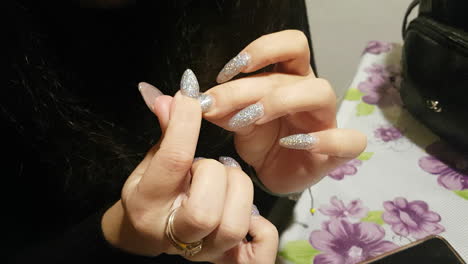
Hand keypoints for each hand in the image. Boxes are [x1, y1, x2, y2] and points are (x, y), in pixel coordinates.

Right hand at [102, 78, 277, 263]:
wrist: (149, 234)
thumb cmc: (152, 194)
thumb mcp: (150, 162)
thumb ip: (166, 133)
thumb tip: (174, 98)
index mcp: (147, 204)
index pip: (173, 162)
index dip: (186, 124)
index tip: (191, 97)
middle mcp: (174, 234)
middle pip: (206, 210)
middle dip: (215, 174)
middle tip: (209, 166)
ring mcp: (204, 252)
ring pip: (234, 225)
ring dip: (238, 192)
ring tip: (227, 182)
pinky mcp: (229, 260)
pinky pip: (260, 249)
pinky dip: (261, 229)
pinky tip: (249, 214)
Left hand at [201, 30, 366, 193]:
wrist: (271, 174)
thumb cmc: (260, 141)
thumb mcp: (235, 121)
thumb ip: (219, 108)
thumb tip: (188, 98)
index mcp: (290, 78)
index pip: (292, 44)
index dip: (262, 49)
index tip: (225, 73)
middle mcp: (309, 94)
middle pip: (293, 73)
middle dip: (250, 87)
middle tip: (217, 104)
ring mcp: (326, 121)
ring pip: (321, 92)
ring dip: (281, 101)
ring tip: (251, 119)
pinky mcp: (335, 152)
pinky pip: (348, 140)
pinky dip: (323, 140)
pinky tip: (291, 144)